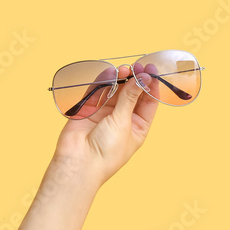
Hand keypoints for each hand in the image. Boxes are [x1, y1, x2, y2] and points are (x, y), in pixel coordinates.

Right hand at [51, 65, 158, 185]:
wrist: (78, 163)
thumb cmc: (107, 151)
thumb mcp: (123, 122)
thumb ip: (130, 98)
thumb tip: (142, 79)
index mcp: (138, 126)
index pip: (148, 102)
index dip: (150, 85)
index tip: (151, 70)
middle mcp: (123, 119)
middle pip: (132, 94)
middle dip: (135, 79)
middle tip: (137, 66)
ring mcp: (105, 114)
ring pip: (115, 91)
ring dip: (120, 80)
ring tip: (124, 69)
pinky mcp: (88, 110)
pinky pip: (97, 92)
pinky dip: (103, 82)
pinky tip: (110, 73)